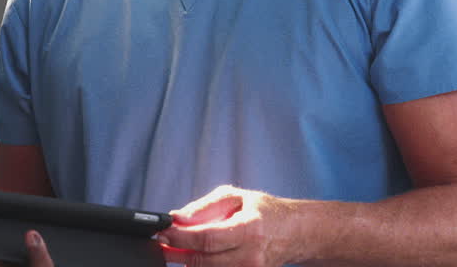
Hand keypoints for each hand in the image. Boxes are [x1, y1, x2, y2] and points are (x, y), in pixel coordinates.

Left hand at [157, 186, 304, 266]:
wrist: (296, 233)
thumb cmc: (264, 211)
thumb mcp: (235, 197)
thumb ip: (205, 207)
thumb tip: (178, 217)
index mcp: (249, 229)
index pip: (207, 239)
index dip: (181, 237)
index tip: (163, 231)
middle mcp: (251, 256)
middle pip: (204, 260)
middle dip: (176, 252)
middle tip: (160, 243)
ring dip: (186, 261)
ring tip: (174, 249)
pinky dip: (202, 266)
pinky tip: (192, 257)